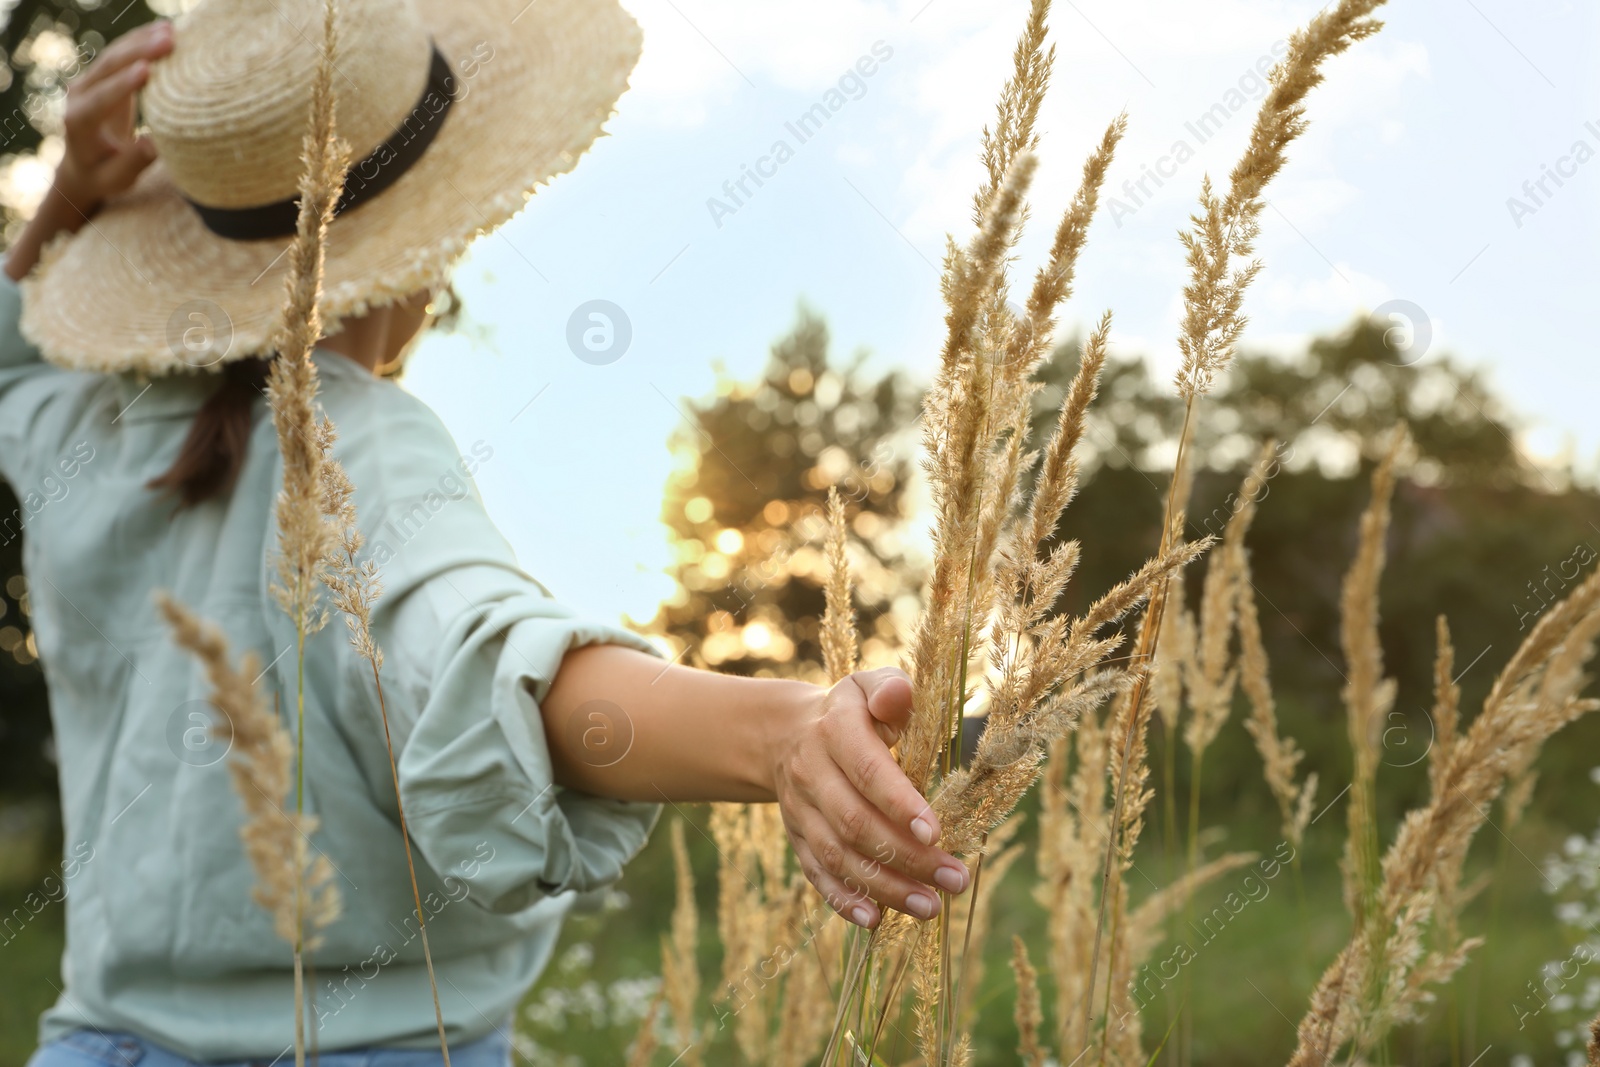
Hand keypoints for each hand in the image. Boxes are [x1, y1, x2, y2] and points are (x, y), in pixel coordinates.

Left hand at [6, 20, 172, 279]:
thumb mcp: (118, 179)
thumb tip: (153, 143)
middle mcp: (79, 95)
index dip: (123, 85)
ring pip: (114, 55)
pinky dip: (141, 41)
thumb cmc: (105, 175)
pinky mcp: (102, 76)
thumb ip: (133, 162)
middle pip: (108, 67)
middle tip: (168, 42)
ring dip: (142, 41)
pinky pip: (121, 53)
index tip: (146, 71)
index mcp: (78, 122)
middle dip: (138, 52)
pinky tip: (163, 30)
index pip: (100, 99)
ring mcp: (89, 82)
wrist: (85, 164)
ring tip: (172, 32)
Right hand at [772, 666, 969, 928]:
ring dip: (884, 887)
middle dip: (907, 857)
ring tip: (930, 907)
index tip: (937, 832)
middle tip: (955, 880)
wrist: (785, 734)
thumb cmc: (851, 711)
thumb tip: (900, 695)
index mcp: (834, 731)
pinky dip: (843, 901)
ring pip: (838, 856)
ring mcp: (800, 811)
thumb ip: (890, 689)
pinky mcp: (798, 839)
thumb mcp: (867, 686)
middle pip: (855, 824)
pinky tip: (875, 921)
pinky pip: (816, 875)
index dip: (899, 804)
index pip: (867, 772)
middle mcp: (810, 773)